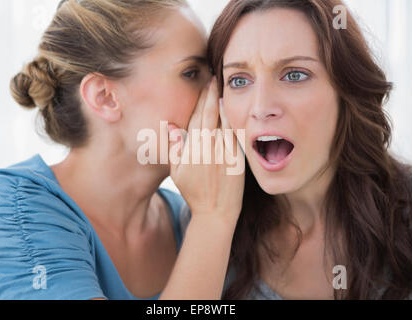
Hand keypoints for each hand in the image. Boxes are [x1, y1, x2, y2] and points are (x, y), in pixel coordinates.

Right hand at [167, 77, 244, 225]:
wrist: (216, 212)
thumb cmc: (194, 193)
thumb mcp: (177, 173)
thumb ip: (175, 149)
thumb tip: (173, 128)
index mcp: (193, 148)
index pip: (197, 116)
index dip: (201, 99)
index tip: (204, 85)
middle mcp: (209, 146)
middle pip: (211, 114)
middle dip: (212, 94)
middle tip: (214, 79)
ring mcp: (225, 151)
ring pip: (225, 121)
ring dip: (223, 103)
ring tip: (223, 89)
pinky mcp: (238, 157)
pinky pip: (235, 134)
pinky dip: (233, 120)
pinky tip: (232, 111)